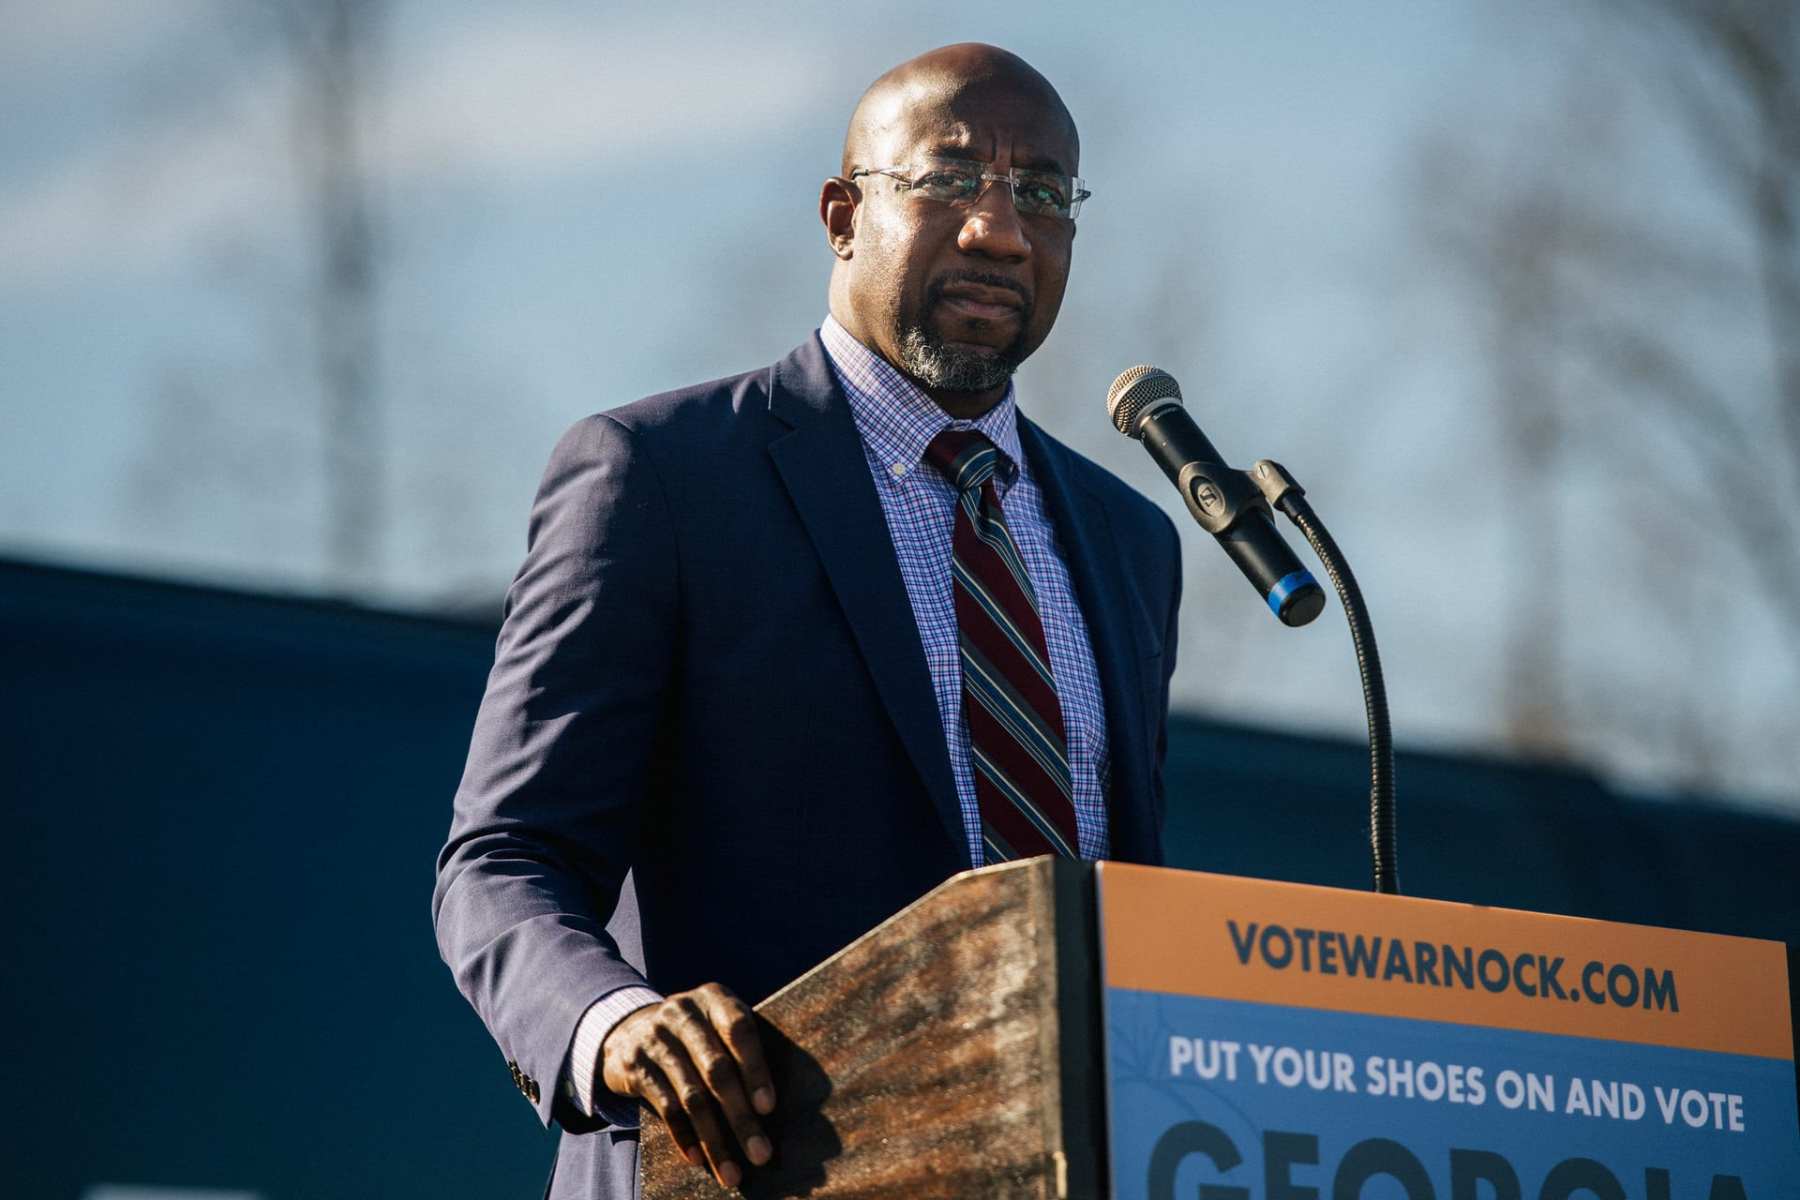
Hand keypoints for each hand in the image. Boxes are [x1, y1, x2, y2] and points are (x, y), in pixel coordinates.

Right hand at [600, 983, 776, 1188]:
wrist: (629, 1029)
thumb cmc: (695, 1034)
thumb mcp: (717, 1023)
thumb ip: (743, 1047)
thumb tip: (775, 1106)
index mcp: (714, 998)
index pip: (739, 1030)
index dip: (755, 1069)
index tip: (768, 1108)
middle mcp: (683, 1012)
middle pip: (717, 1070)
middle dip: (740, 1117)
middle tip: (760, 1154)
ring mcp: (655, 1037)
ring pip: (691, 1096)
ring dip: (715, 1139)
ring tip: (731, 1172)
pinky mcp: (634, 1064)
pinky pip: (665, 1107)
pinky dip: (684, 1136)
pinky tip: (699, 1158)